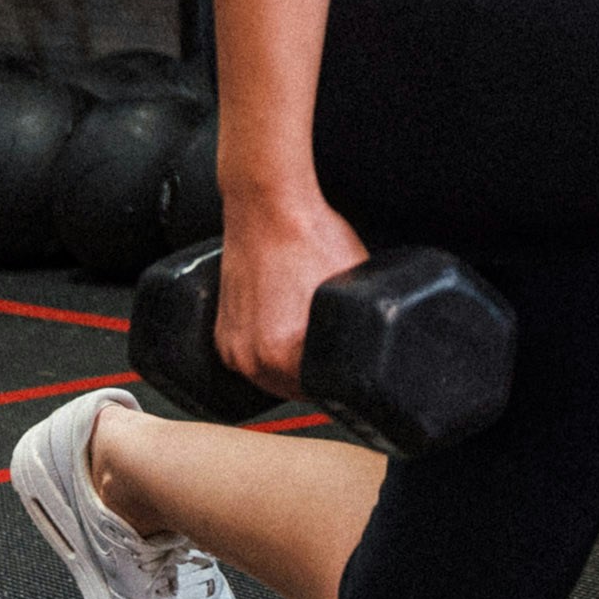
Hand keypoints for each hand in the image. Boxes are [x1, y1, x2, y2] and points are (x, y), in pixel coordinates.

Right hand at [213, 182, 370, 398]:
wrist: (268, 205)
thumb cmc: (308, 237)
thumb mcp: (354, 287)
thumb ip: (360, 326)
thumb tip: (377, 342)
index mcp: (281, 356)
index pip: (319, 393)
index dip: (339, 384)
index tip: (348, 371)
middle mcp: (250, 358)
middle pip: (292, 390)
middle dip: (313, 378)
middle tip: (333, 352)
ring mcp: (231, 344)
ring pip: (268, 377)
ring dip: (288, 369)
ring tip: (307, 339)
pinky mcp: (221, 330)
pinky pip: (249, 358)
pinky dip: (266, 352)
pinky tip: (284, 332)